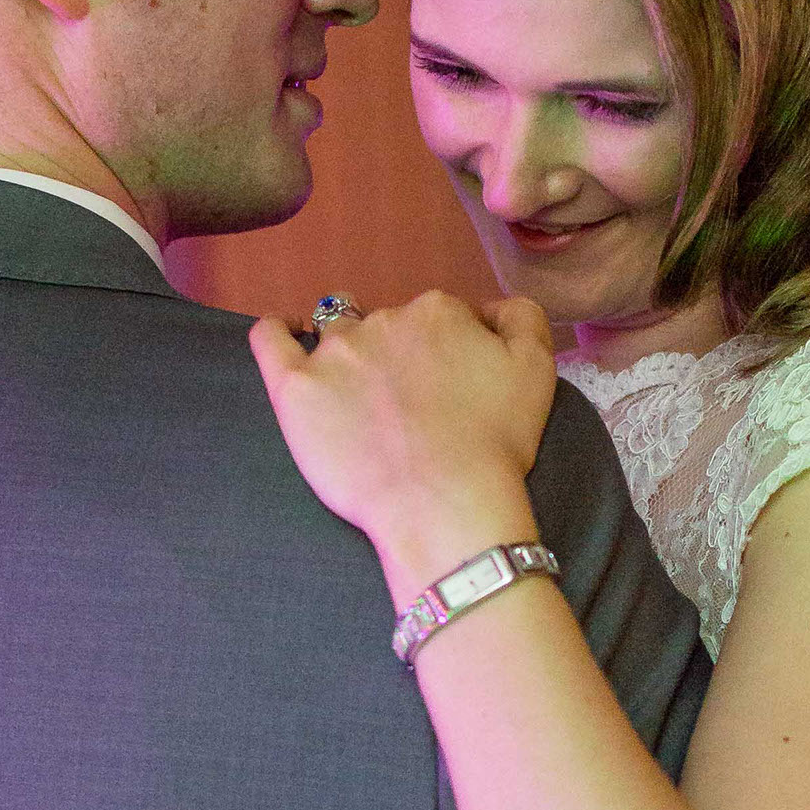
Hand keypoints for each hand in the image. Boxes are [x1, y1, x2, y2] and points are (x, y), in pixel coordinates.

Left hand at [249, 292, 557, 590]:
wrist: (444, 502)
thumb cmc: (496, 444)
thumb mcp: (538, 370)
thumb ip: (521, 318)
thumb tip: (491, 308)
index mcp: (438, 312)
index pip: (438, 318)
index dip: (445, 352)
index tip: (449, 390)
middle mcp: (383, 320)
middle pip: (386, 325)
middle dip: (396, 354)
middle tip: (408, 407)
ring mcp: (334, 353)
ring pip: (333, 331)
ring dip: (344, 349)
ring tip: (352, 389)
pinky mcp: (295, 389)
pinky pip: (271, 340)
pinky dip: (276, 331)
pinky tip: (284, 335)